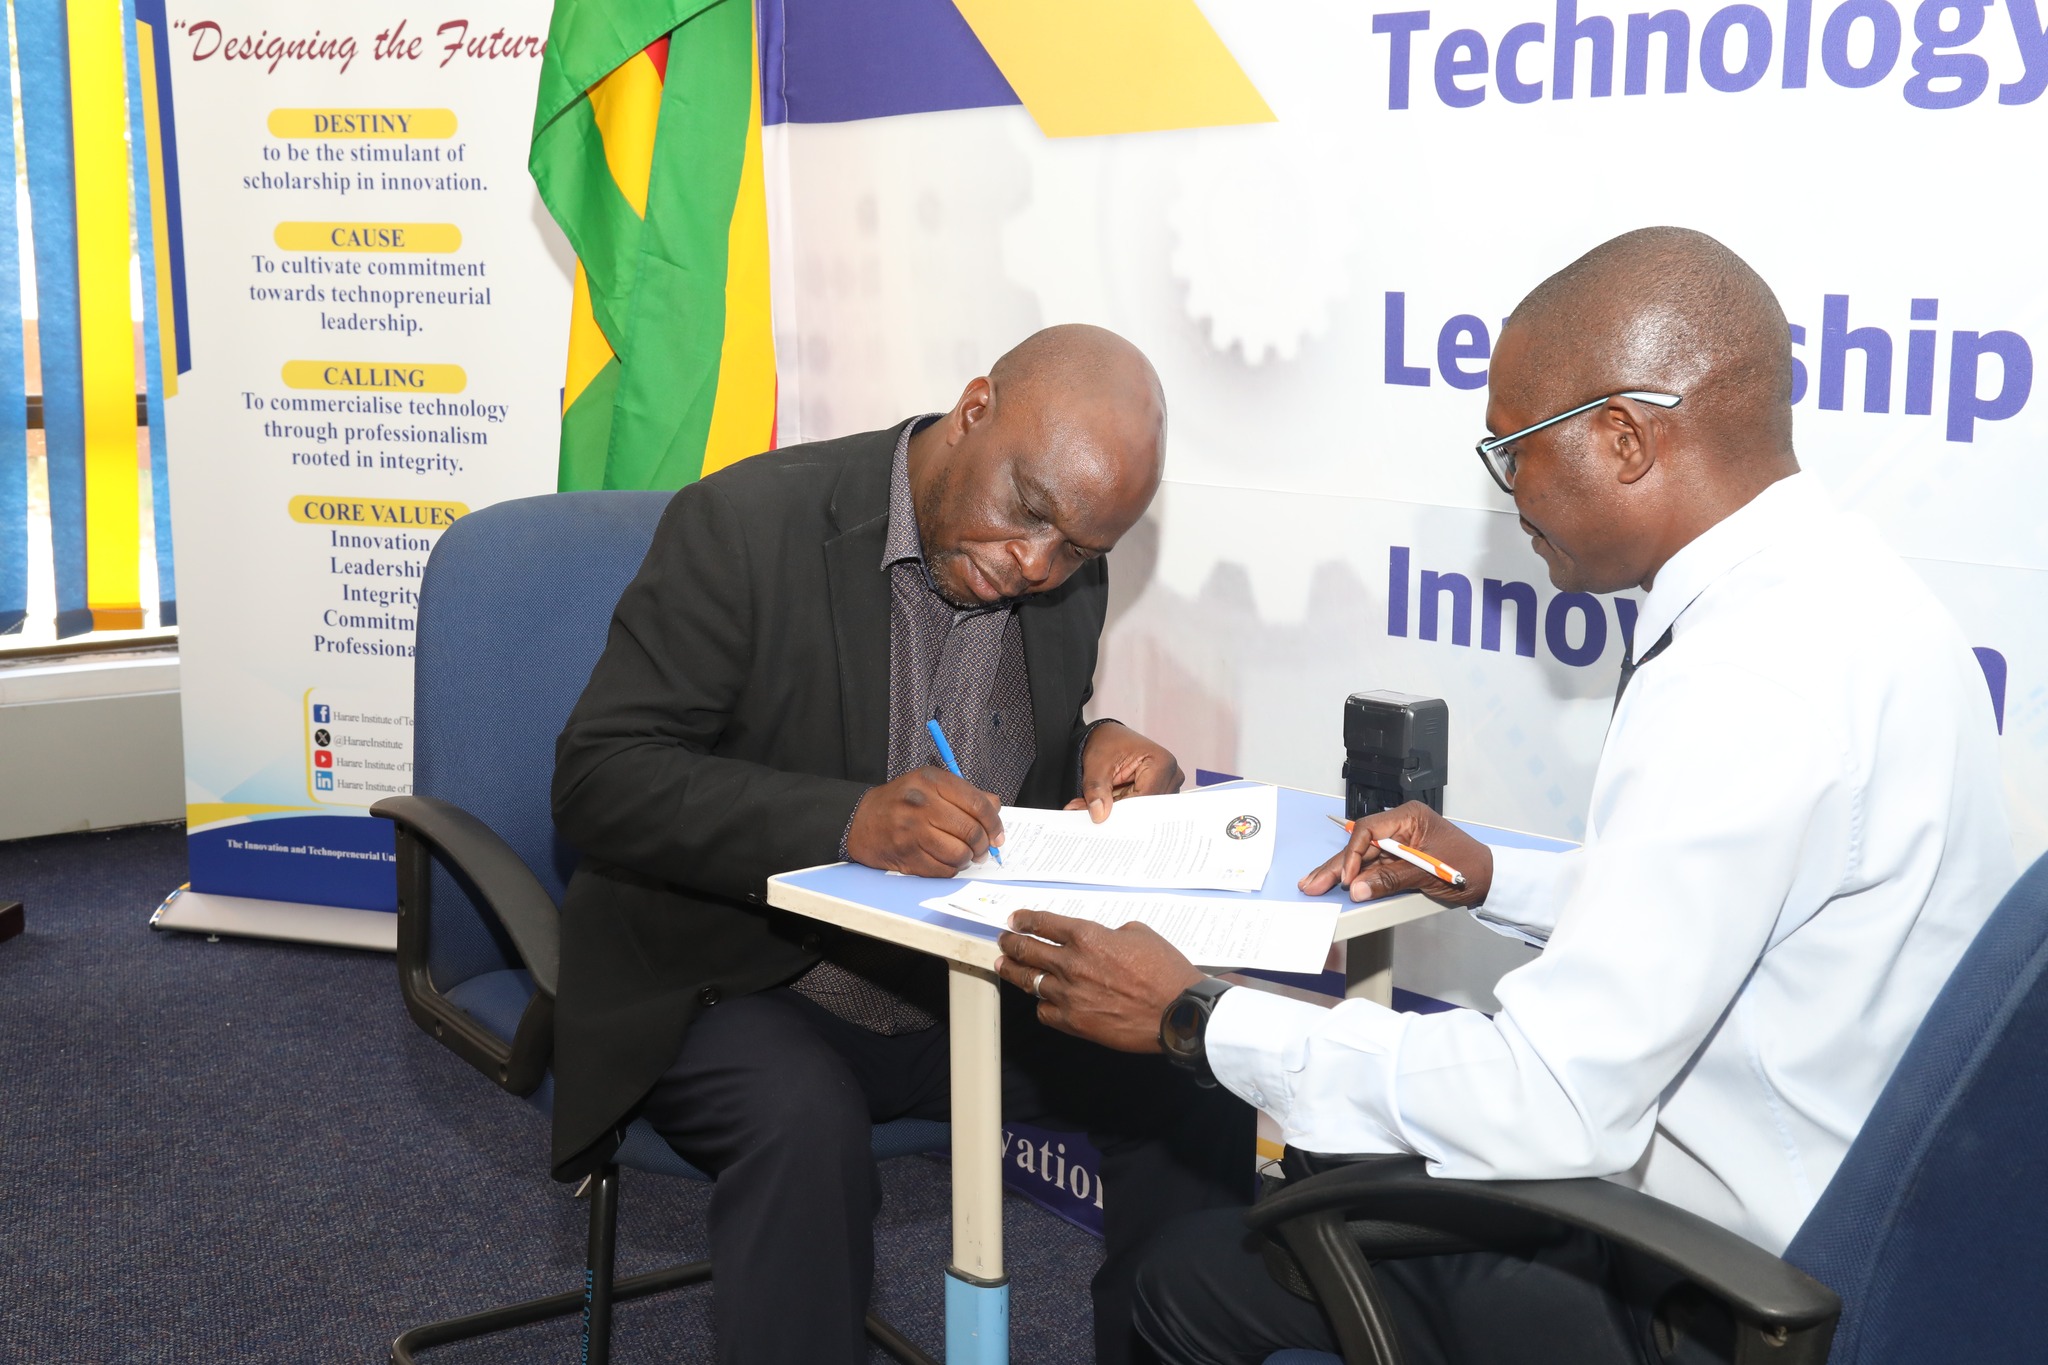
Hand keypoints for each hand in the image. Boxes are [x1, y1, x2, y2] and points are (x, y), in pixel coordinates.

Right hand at [845, 768, 1003, 877]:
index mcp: (932, 781)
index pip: (978, 804)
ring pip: (959, 854)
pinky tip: (947, 861)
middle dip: (983, 845)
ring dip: (967, 859)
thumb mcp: (931, 784)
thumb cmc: (901, 802)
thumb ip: (965, 793)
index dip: (994, 824)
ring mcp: (913, 831)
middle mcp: (922, 804)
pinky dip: (951, 868)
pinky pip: (943, 870)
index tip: (998, 835)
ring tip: (964, 855)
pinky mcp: (906, 855)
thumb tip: (996, 808)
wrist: (860, 820)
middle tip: (983, 849)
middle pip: (971, 831)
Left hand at [995, 910, 1205, 1050]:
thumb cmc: (1165, 972)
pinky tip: (1041, 1000)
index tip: (1015, 920)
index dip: (1024, 919)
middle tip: (1003, 941)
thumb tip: (1100, 939)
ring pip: (1027, 981)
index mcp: (1087, 936)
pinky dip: (1041, 1004)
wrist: (1177, 1012)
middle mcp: (1071, 964)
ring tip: (1005, 966)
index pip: (1043, 923)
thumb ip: (1110, 933)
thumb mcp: (1140, 934)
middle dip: (1010, 943)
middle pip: (1026, 950)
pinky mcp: (1074, 1022)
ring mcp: (1069, 995)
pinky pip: (1044, 1011)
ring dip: (1013, 971)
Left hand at [1067, 722, 1183, 822]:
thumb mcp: (1096, 764)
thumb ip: (1097, 790)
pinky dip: (1125, 808)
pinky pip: (1143, 808)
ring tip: (1102, 800)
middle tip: (1095, 810)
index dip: (1122, 811)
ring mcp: (1168, 784)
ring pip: (1144, 811)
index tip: (1101, 818)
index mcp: (1161, 762)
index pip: (1145, 798)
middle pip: (1147, 807)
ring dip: (1121, 810)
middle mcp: (1171, 774)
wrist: (1109, 737)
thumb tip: (1099, 815)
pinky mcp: (1161, 791)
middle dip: (1119, 811)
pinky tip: (1111, 801)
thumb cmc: (1107, 743)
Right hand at [1299, 800, 1492, 905]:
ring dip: (1340, 872)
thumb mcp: (1428, 873)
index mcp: (1408, 817)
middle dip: (1336, 865)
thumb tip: (1357, 888)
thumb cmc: (1468, 867)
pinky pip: (1373, 868)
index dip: (1353, 854)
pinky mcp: (1399, 859)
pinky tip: (1337, 883)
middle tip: (1312, 883)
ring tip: (1314, 884)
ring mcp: (1398, 843)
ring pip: (1362, 858)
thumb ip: (1391, 879)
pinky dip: (1357, 878)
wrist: (1492, 880)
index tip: (1347, 878)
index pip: (1368, 830)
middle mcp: (1400, 827)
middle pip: (1360, 845)